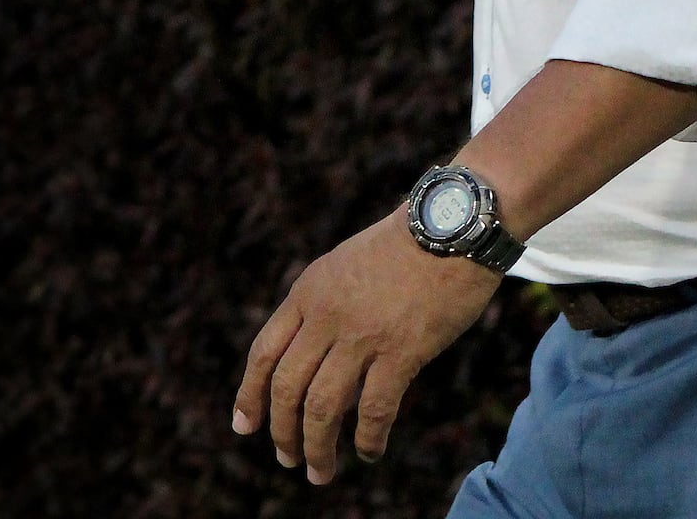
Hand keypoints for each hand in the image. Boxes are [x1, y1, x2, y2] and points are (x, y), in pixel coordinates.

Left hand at [234, 214, 500, 484]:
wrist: (452, 224)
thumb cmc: (407, 244)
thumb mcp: (346, 265)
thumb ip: (325, 307)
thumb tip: (320, 367)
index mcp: (308, 290)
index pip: (263, 353)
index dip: (250, 395)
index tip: (244, 425)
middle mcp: (326, 314)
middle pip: (287, 387)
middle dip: (281, 432)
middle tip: (286, 459)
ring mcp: (362, 334)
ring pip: (322, 407)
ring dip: (316, 448)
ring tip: (320, 472)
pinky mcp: (402, 350)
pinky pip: (373, 409)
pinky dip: (366, 439)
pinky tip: (368, 452)